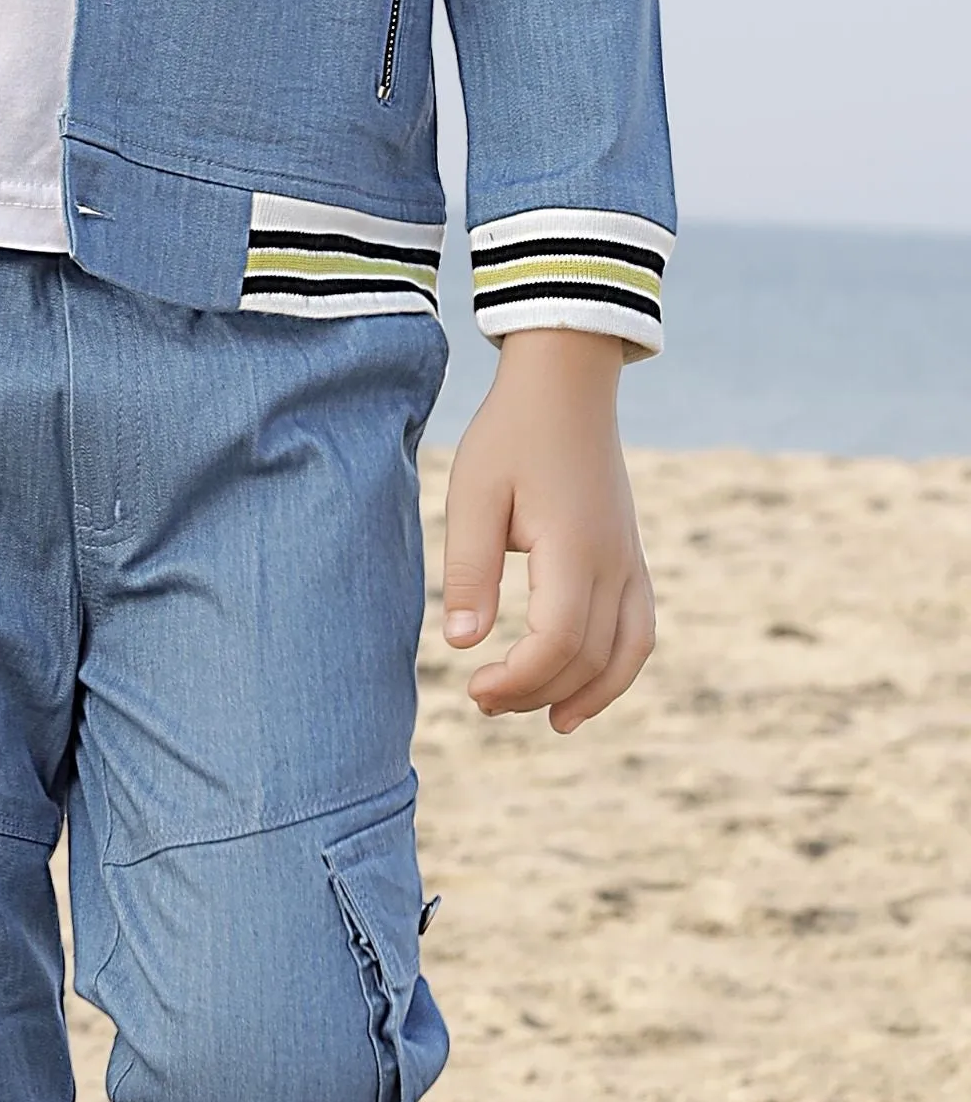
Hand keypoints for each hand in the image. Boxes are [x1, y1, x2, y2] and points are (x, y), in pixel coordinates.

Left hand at [442, 328, 653, 732]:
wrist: (567, 382)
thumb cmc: (511, 435)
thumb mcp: (473, 495)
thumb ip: (470, 570)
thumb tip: (462, 643)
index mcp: (574, 546)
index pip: (558, 641)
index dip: (518, 679)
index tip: (474, 688)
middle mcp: (615, 561)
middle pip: (589, 658)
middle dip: (536, 692)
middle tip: (481, 699)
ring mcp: (630, 561)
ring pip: (627, 653)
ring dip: (587, 694)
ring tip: (545, 720)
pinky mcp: (631, 558)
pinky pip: (639, 631)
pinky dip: (616, 671)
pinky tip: (579, 693)